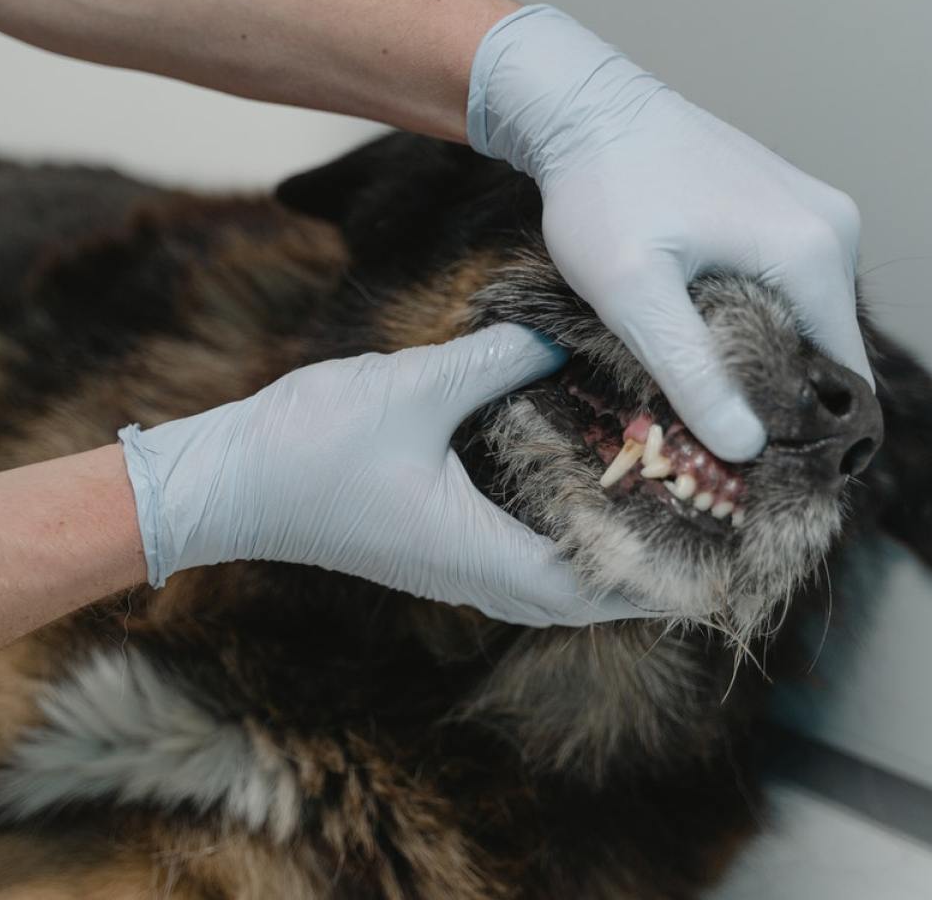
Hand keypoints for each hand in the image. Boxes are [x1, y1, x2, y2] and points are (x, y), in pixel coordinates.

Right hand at [119, 324, 643, 625]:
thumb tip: (560, 336)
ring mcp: (441, 567)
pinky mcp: (423, 549)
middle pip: (570, 595)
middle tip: (684, 527)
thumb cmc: (314, 444)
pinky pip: (505, 561)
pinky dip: (546, 540)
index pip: (586, 588)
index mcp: (473, 552)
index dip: (650, 577)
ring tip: (637, 513)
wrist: (228, 479)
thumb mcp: (416, 389)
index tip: (702, 551)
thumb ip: (496, 360)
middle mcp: (465, 575)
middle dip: (632, 572)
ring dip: (590, 558)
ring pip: (537, 582)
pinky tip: (559, 496)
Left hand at [467, 5, 872, 461]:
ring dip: (760, 350)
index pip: (843, 372)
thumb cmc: (603, 193)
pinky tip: (702, 323)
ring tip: (698, 372)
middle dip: (774, 388)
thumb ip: (691, 370)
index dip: (800, 421)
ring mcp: (811, 210)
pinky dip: (754, 312)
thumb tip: (747, 445)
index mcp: (812, 252)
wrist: (584, 109)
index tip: (747, 450)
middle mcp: (831, 229)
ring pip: (803, 315)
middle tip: (709, 417)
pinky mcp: (783, 204)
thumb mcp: (634, 294)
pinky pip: (786, 281)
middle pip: (825, 345)